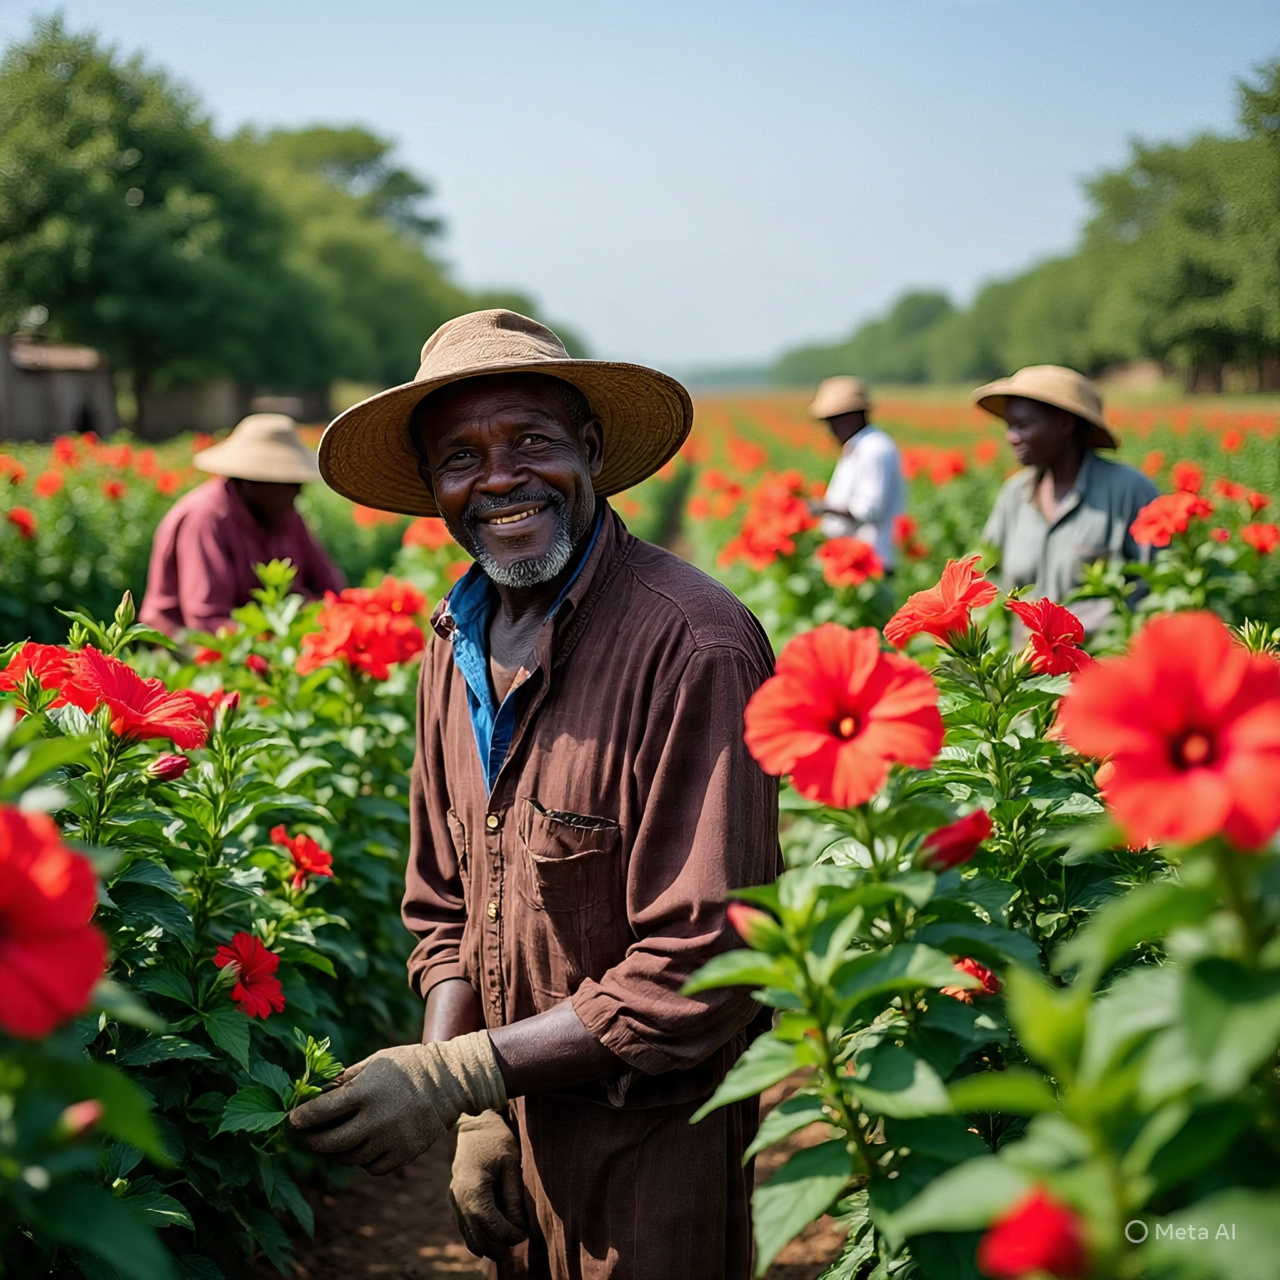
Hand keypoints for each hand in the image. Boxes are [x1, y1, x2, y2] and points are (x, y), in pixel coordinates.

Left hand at [287, 1031, 505, 1175]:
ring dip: (337, 1150)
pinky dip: (363, 1159)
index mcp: (365, 1092)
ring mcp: (390, 1140)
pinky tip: (365, 1144)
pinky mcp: (404, 1155)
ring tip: (337, 1138)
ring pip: (349, 1158)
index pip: (321, 1112)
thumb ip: (346, 1080)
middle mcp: (376, 1119)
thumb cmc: (407, 1066)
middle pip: (329, 1143)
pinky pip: (371, 1167)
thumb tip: (315, 1096)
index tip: (292, 1120)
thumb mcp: (375, 1062)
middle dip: (311, 1141)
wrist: (451, 1080)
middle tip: (305, 1136)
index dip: (301, 1119)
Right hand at [449, 1110, 528, 1257]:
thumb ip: (513, 1197)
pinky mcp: (453, 1198)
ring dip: (486, 1245)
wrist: (474, 1123)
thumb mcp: (511, 1164)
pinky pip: (463, 1225)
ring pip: (468, 1235)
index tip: (526, 1234)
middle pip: (477, 1237)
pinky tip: (491, 1238)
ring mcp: (453, 1199)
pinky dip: (477, 1235)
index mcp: (473, 1190)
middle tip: (518, 1246)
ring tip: (506, 1249)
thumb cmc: (496, 1139)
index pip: (492, 1226)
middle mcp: (458, 1199)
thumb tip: (519, 1226)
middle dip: (498, 1247)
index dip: (510, 1235)